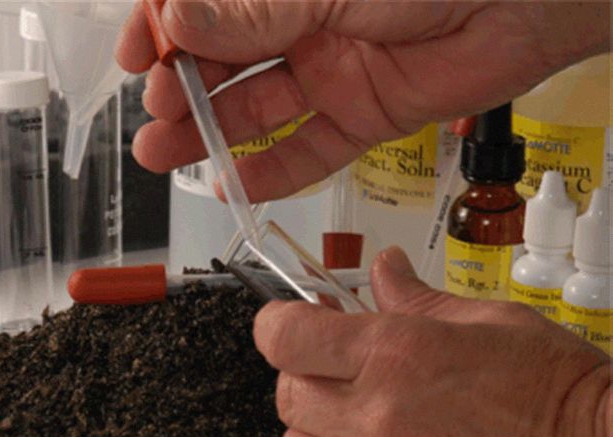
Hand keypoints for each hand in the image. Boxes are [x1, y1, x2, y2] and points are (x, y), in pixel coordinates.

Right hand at [116, 0, 608, 201]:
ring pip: (258, 108)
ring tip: (164, 154)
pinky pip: (311, 149)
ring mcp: (333, 72)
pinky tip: (235, 184)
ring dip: (210, 133)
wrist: (529, 2)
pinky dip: (274, 171)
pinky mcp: (365, 115)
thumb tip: (177, 19)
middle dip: (184, 88)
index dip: (165, 29)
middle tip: (158, 113)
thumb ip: (252, 15)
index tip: (140, 56)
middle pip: (226, 63)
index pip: (208, 7)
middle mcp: (306, 24)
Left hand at [254, 247, 609, 436]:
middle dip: (300, 374)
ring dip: (311, 431)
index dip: (277, 324)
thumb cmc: (560, 392)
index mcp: (398, 354)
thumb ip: (416, 298)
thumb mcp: (490, 321)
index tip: (289, 323)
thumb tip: (383, 270)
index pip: (287, 337)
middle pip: (287, 396)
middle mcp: (381, 419)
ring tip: (346, 419)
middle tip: (331, 367)